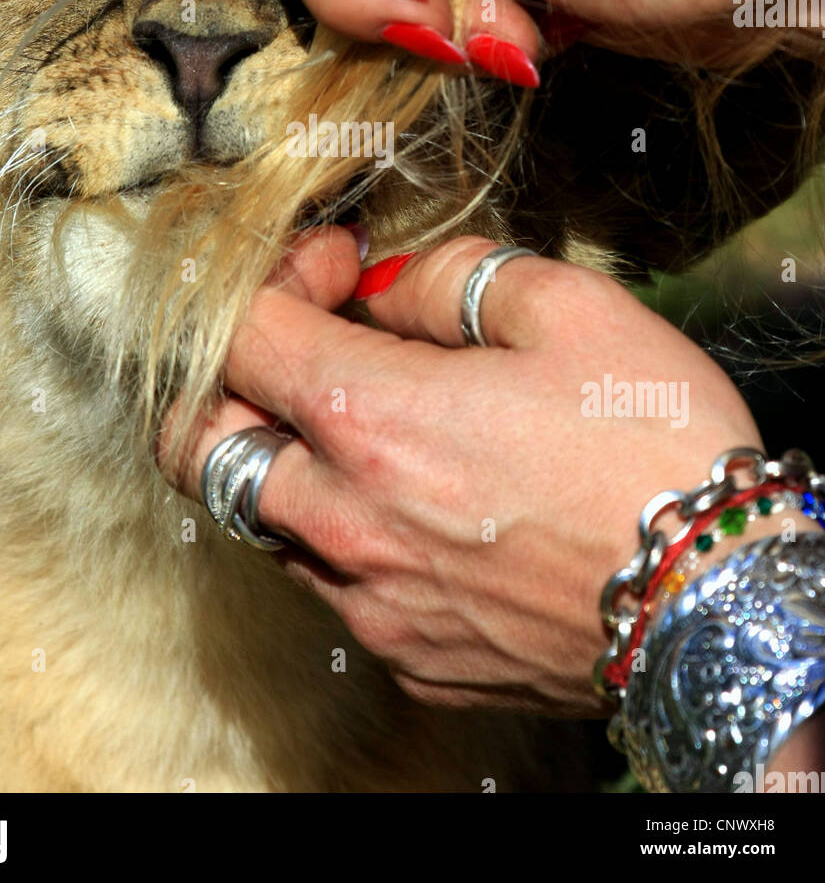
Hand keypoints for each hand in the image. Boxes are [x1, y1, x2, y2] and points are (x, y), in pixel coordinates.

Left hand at [158, 227, 762, 714]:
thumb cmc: (657, 452)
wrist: (726, 603)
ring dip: (281, 451)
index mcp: (371, 422)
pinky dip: (341, 526)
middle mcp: (346, 521)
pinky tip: (419, 501)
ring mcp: (371, 601)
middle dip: (224, 375)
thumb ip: (451, 276)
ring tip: (366, 418)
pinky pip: (330, 581)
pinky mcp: (408, 654)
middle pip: (195, 443)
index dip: (273, 275)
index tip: (338, 266)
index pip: (238, 333)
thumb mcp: (568, 309)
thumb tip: (388, 288)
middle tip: (298, 342)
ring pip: (256, 517)